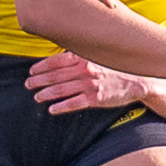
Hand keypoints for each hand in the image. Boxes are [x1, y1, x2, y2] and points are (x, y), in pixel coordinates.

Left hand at [25, 51, 143, 113]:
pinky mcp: (96, 99)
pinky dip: (61, 107)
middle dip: (38, 81)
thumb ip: (79, 56)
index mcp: (83, 57)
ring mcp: (90, 84)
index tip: (30, 72)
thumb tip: (59, 56)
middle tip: (27, 85)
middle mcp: (85, 69)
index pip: (56, 61)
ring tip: (36, 97)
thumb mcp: (97, 56)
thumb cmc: (114, 68)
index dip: (40, 67)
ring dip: (45, 94)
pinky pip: (73, 103)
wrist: (137, 81)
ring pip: (61, 90)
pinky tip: (52, 110)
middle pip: (55, 76)